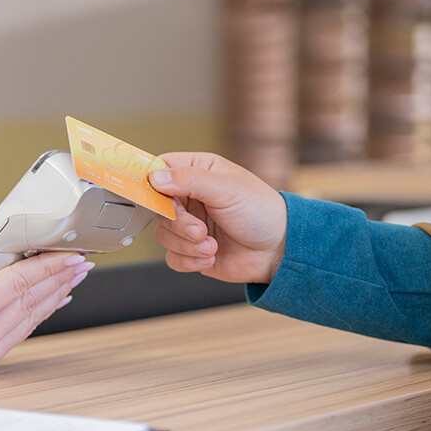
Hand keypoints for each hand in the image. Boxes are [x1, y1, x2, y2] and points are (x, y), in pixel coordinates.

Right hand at [0, 210, 92, 373]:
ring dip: (55, 295)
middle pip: (30, 304)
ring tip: (74, 276)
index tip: (69, 254)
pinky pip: (19, 332)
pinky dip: (39, 313)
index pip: (16, 287)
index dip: (46, 268)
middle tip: (81, 260)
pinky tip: (54, 298)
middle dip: (59, 280)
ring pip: (30, 320)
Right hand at [148, 153, 286, 283]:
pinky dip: (190, 260)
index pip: (160, 170)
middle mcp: (190, 197)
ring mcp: (188, 225)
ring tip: (212, 245)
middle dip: (178, 224)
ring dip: (187, 245)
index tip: (153, 197)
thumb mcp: (225, 189)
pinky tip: (211, 256)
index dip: (152, 183)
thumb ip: (188, 179)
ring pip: (163, 235)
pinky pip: (172, 257)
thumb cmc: (261, 212)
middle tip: (199, 230)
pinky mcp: (190, 250)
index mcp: (197, 172)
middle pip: (158, 208)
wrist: (279, 251)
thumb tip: (155, 177)